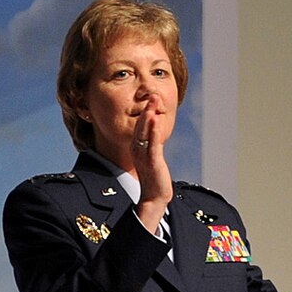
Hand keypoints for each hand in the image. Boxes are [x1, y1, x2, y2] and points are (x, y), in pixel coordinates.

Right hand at [131, 101, 174, 230]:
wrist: (155, 197)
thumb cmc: (154, 178)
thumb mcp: (151, 157)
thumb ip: (151, 145)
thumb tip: (154, 133)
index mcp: (137, 147)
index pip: (140, 126)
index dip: (145, 112)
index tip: (150, 99)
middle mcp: (138, 149)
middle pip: (141, 126)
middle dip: (146, 109)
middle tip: (151, 94)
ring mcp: (144, 155)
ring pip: (145, 132)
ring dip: (149, 116)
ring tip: (152, 102)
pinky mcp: (152, 162)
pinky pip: (152, 144)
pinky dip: (153, 131)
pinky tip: (154, 120)